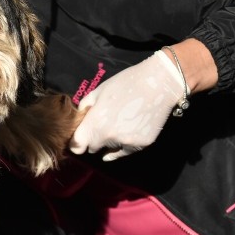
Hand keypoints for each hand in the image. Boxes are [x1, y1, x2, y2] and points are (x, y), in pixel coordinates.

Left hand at [70, 50, 184, 160]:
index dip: (76, 143)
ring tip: (119, 124)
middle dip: (94, 140)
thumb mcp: (97, 92)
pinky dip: (124, 144)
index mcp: (94, 123)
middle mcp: (108, 137)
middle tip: (103, 125)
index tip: (80, 138)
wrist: (158, 83)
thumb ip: (84, 109)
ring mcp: (126, 142)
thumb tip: (78, 121)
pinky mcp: (141, 145)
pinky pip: (125, 151)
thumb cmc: (125, 83)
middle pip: (93, 149)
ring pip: (110, 151)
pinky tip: (127, 131)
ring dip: (110, 143)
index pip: (77, 147)